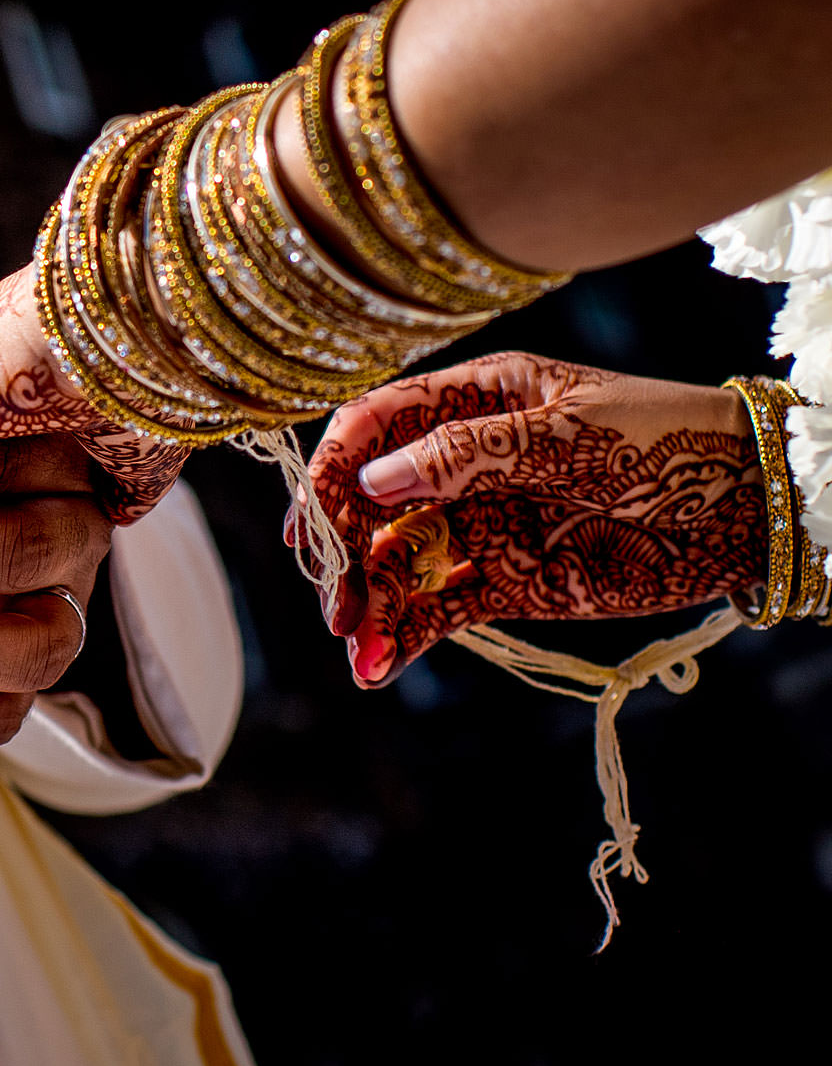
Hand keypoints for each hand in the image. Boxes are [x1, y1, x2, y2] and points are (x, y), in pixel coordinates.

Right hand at [309, 351, 765, 687]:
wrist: (748, 508)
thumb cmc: (666, 444)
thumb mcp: (568, 435)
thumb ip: (468, 454)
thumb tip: (376, 481)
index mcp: (472, 400)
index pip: (375, 425)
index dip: (337, 468)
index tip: (317, 518)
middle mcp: (459, 462)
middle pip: (371, 501)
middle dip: (342, 549)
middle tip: (334, 598)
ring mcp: (478, 524)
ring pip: (395, 564)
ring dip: (368, 604)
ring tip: (356, 647)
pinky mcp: (503, 584)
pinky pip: (434, 612)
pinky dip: (401, 638)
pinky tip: (377, 665)